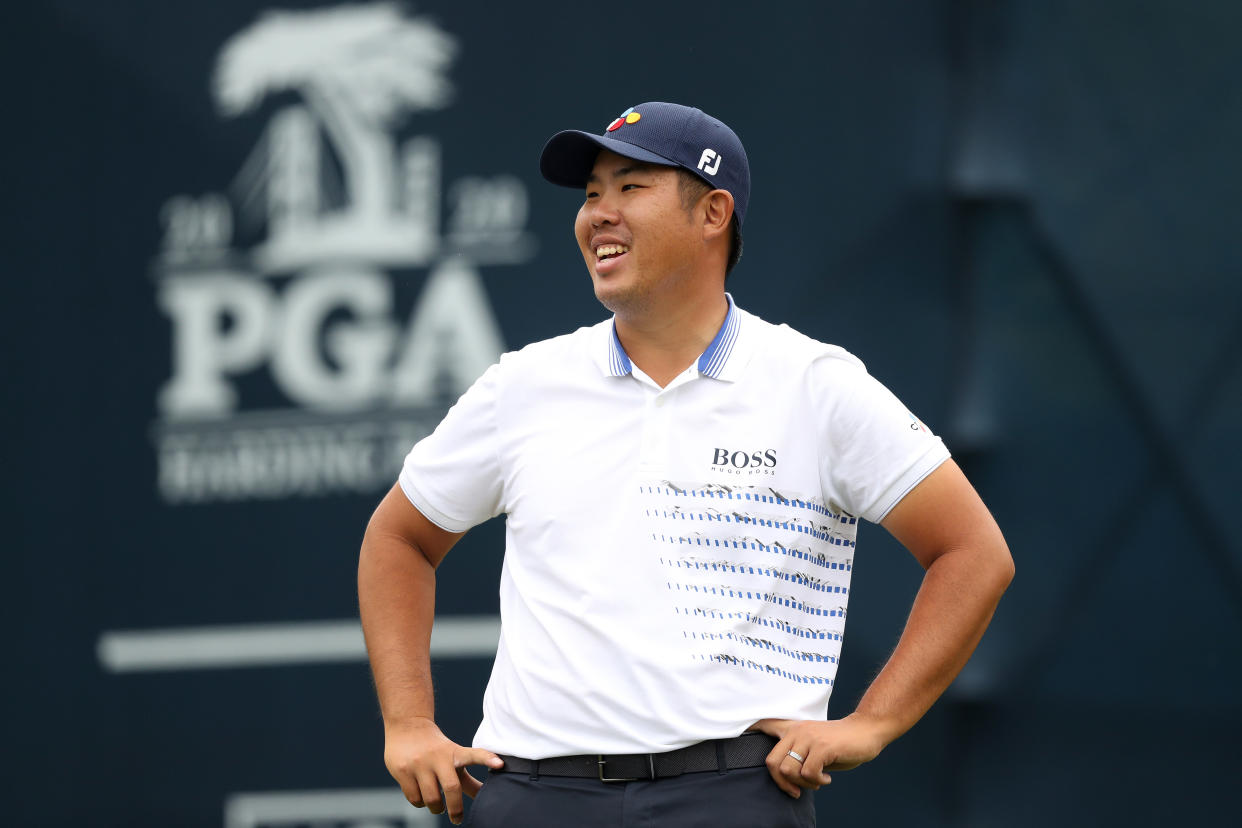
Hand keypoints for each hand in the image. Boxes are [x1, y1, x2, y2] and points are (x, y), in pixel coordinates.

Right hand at [384, 717, 503, 824]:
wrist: (407, 726)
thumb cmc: (437, 750)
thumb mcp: (454, 759)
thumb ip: (469, 780)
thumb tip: (486, 799)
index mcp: (455, 753)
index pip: (473, 755)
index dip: (487, 759)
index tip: (500, 764)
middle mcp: (438, 757)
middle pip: (451, 787)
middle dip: (455, 808)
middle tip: (457, 819)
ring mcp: (419, 763)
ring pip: (431, 799)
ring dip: (436, 808)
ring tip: (437, 806)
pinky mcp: (402, 771)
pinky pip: (415, 798)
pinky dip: (421, 804)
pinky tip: (422, 798)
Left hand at [748, 714, 889, 798]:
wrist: (866, 731)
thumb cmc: (840, 743)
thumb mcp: (814, 745)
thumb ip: (798, 755)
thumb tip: (784, 776)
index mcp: (792, 729)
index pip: (764, 725)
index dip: (748, 729)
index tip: (738, 732)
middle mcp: (796, 731)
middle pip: (773, 762)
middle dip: (783, 783)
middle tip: (798, 790)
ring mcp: (808, 738)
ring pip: (789, 770)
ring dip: (803, 784)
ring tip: (817, 781)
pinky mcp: (821, 747)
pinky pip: (807, 773)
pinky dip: (817, 782)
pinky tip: (827, 778)